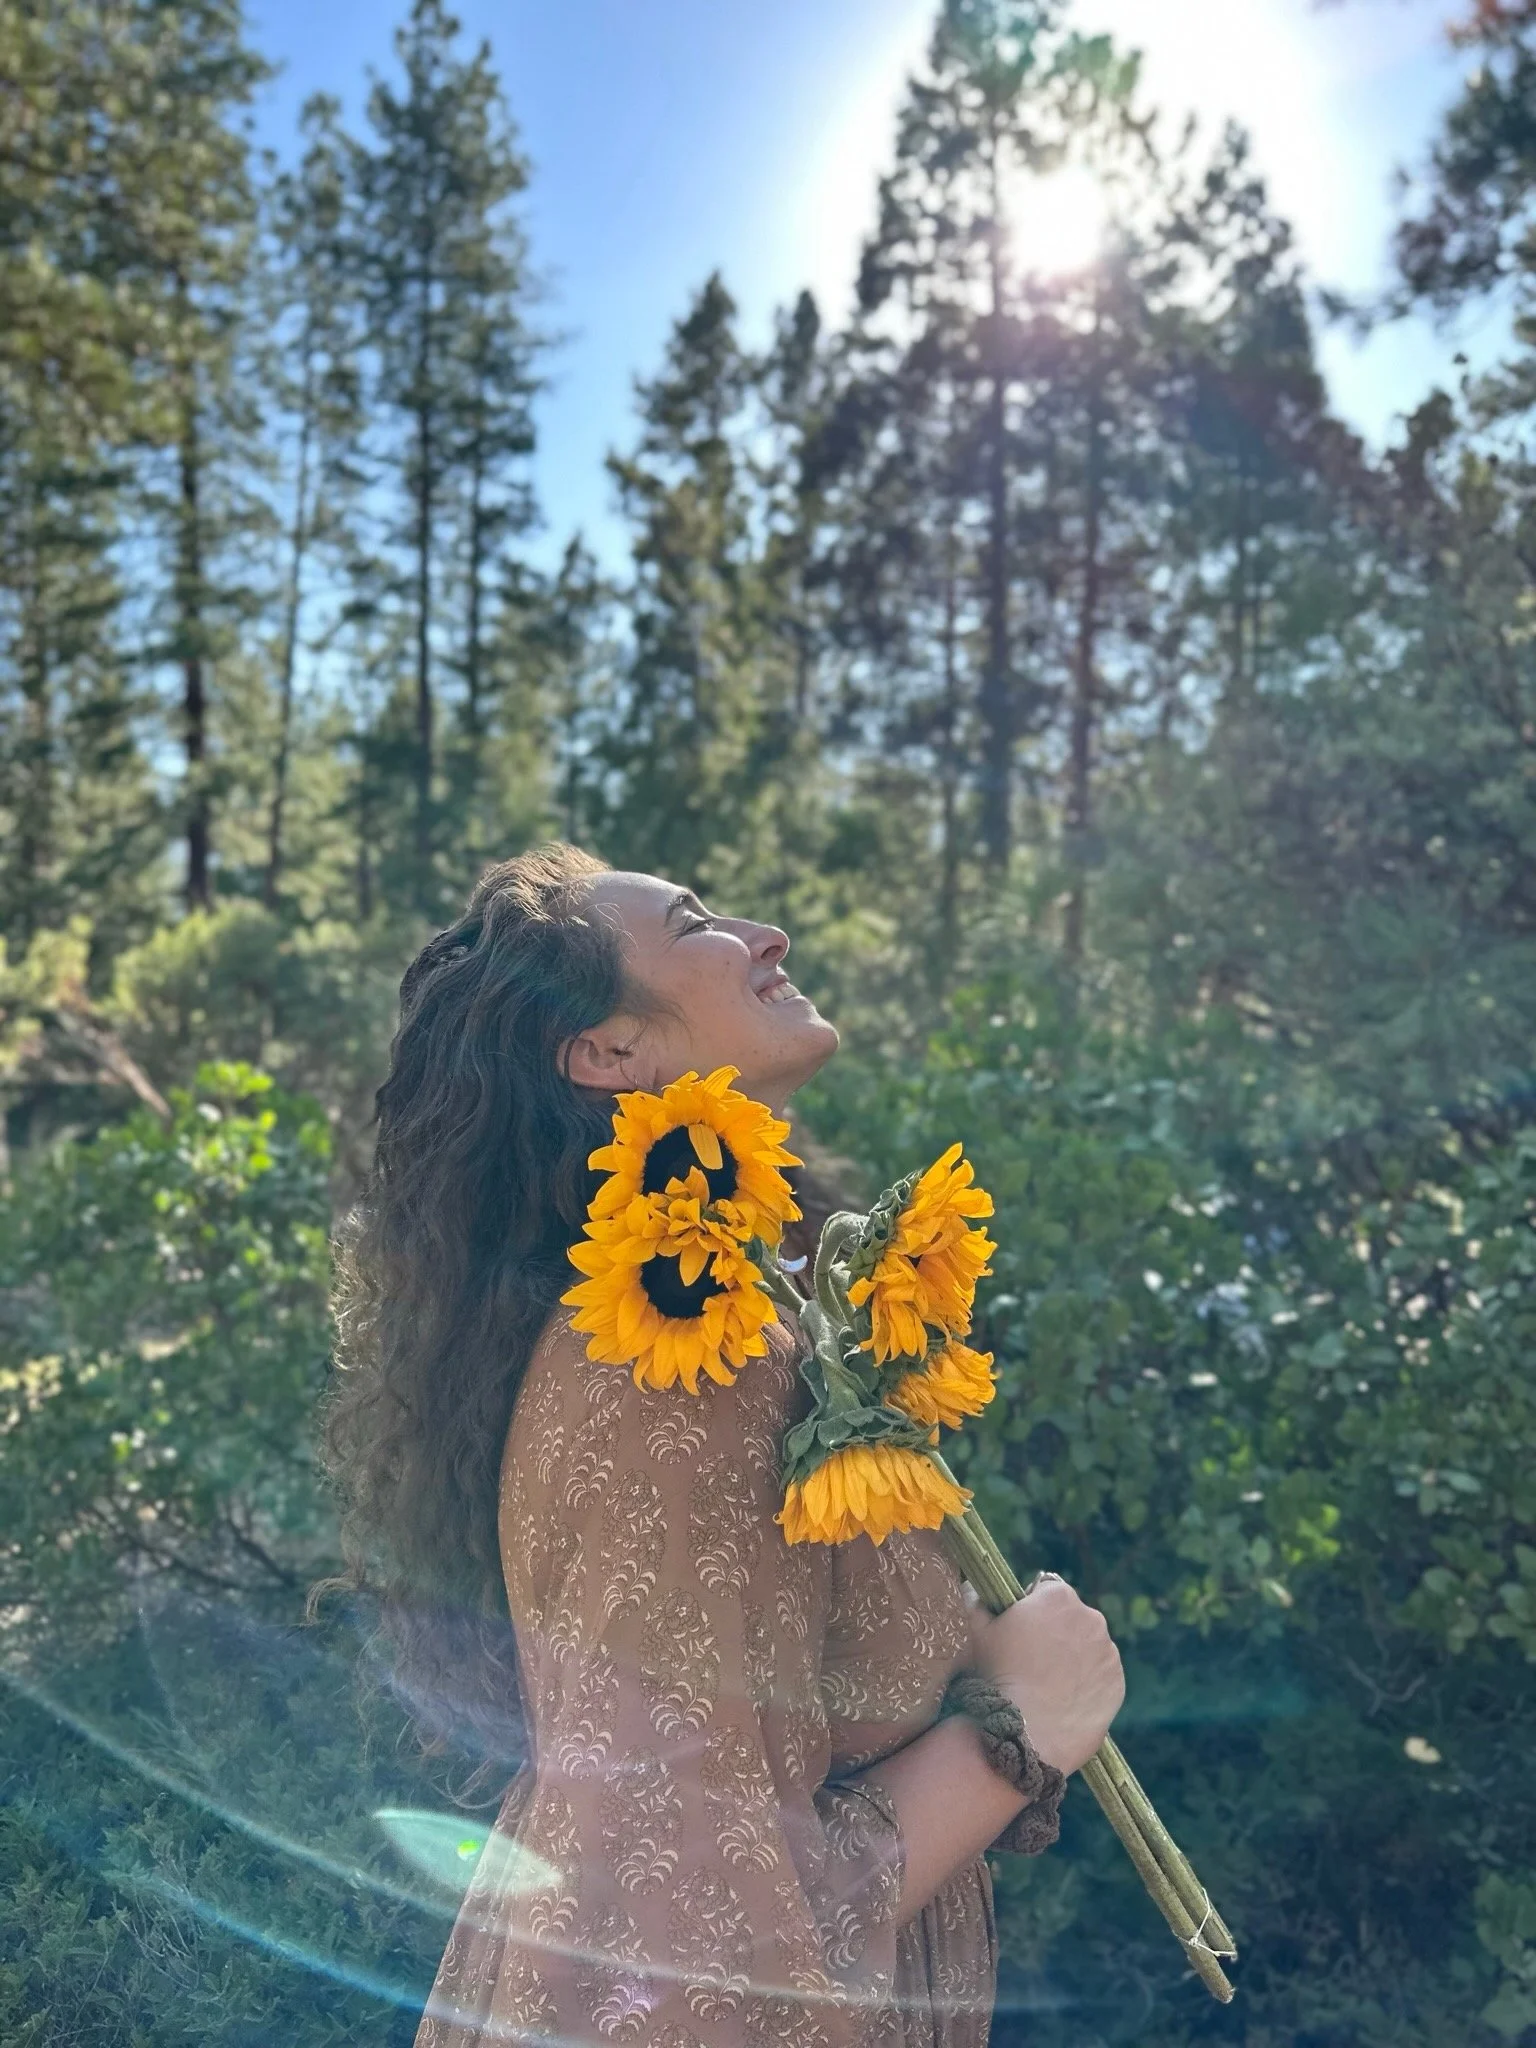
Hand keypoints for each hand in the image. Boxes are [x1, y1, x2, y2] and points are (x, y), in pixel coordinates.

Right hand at [970, 1572, 1125, 1776]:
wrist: (1025, 1734)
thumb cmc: (995, 1676)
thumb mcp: (974, 1630)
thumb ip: (974, 1599)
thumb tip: (973, 1588)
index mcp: (1057, 1595)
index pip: (1047, 1589)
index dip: (1032, 1609)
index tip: (1021, 1631)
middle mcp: (1091, 1617)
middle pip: (1072, 1617)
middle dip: (1056, 1632)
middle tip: (1032, 1661)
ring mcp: (1108, 1652)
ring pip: (1089, 1647)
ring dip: (1074, 1658)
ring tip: (1047, 1685)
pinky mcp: (1117, 1683)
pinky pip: (1101, 1676)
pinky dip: (1088, 1683)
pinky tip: (1064, 1700)